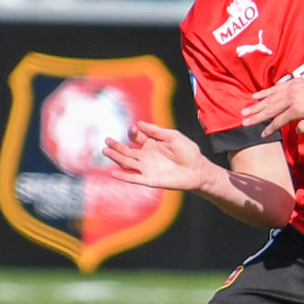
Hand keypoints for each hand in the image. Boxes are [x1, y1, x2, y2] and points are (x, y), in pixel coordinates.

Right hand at [101, 121, 216, 192]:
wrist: (197, 170)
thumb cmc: (188, 151)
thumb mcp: (172, 136)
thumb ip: (156, 131)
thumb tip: (138, 123)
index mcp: (151, 144)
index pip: (136, 138)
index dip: (133, 133)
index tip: (133, 129)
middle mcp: (146, 156)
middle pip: (127, 151)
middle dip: (117, 146)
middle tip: (107, 140)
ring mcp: (147, 168)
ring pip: (127, 163)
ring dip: (116, 157)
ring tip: (105, 151)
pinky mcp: (150, 179)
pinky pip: (134, 178)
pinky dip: (124, 176)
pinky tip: (113, 172)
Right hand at [243, 73, 303, 136]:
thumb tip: (296, 130)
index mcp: (298, 108)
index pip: (279, 120)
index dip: (269, 128)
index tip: (261, 134)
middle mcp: (292, 97)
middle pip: (270, 108)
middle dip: (256, 116)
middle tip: (243, 121)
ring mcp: (291, 88)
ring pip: (270, 98)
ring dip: (257, 104)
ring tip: (245, 110)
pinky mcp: (293, 82)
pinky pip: (275, 88)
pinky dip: (265, 92)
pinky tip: (256, 95)